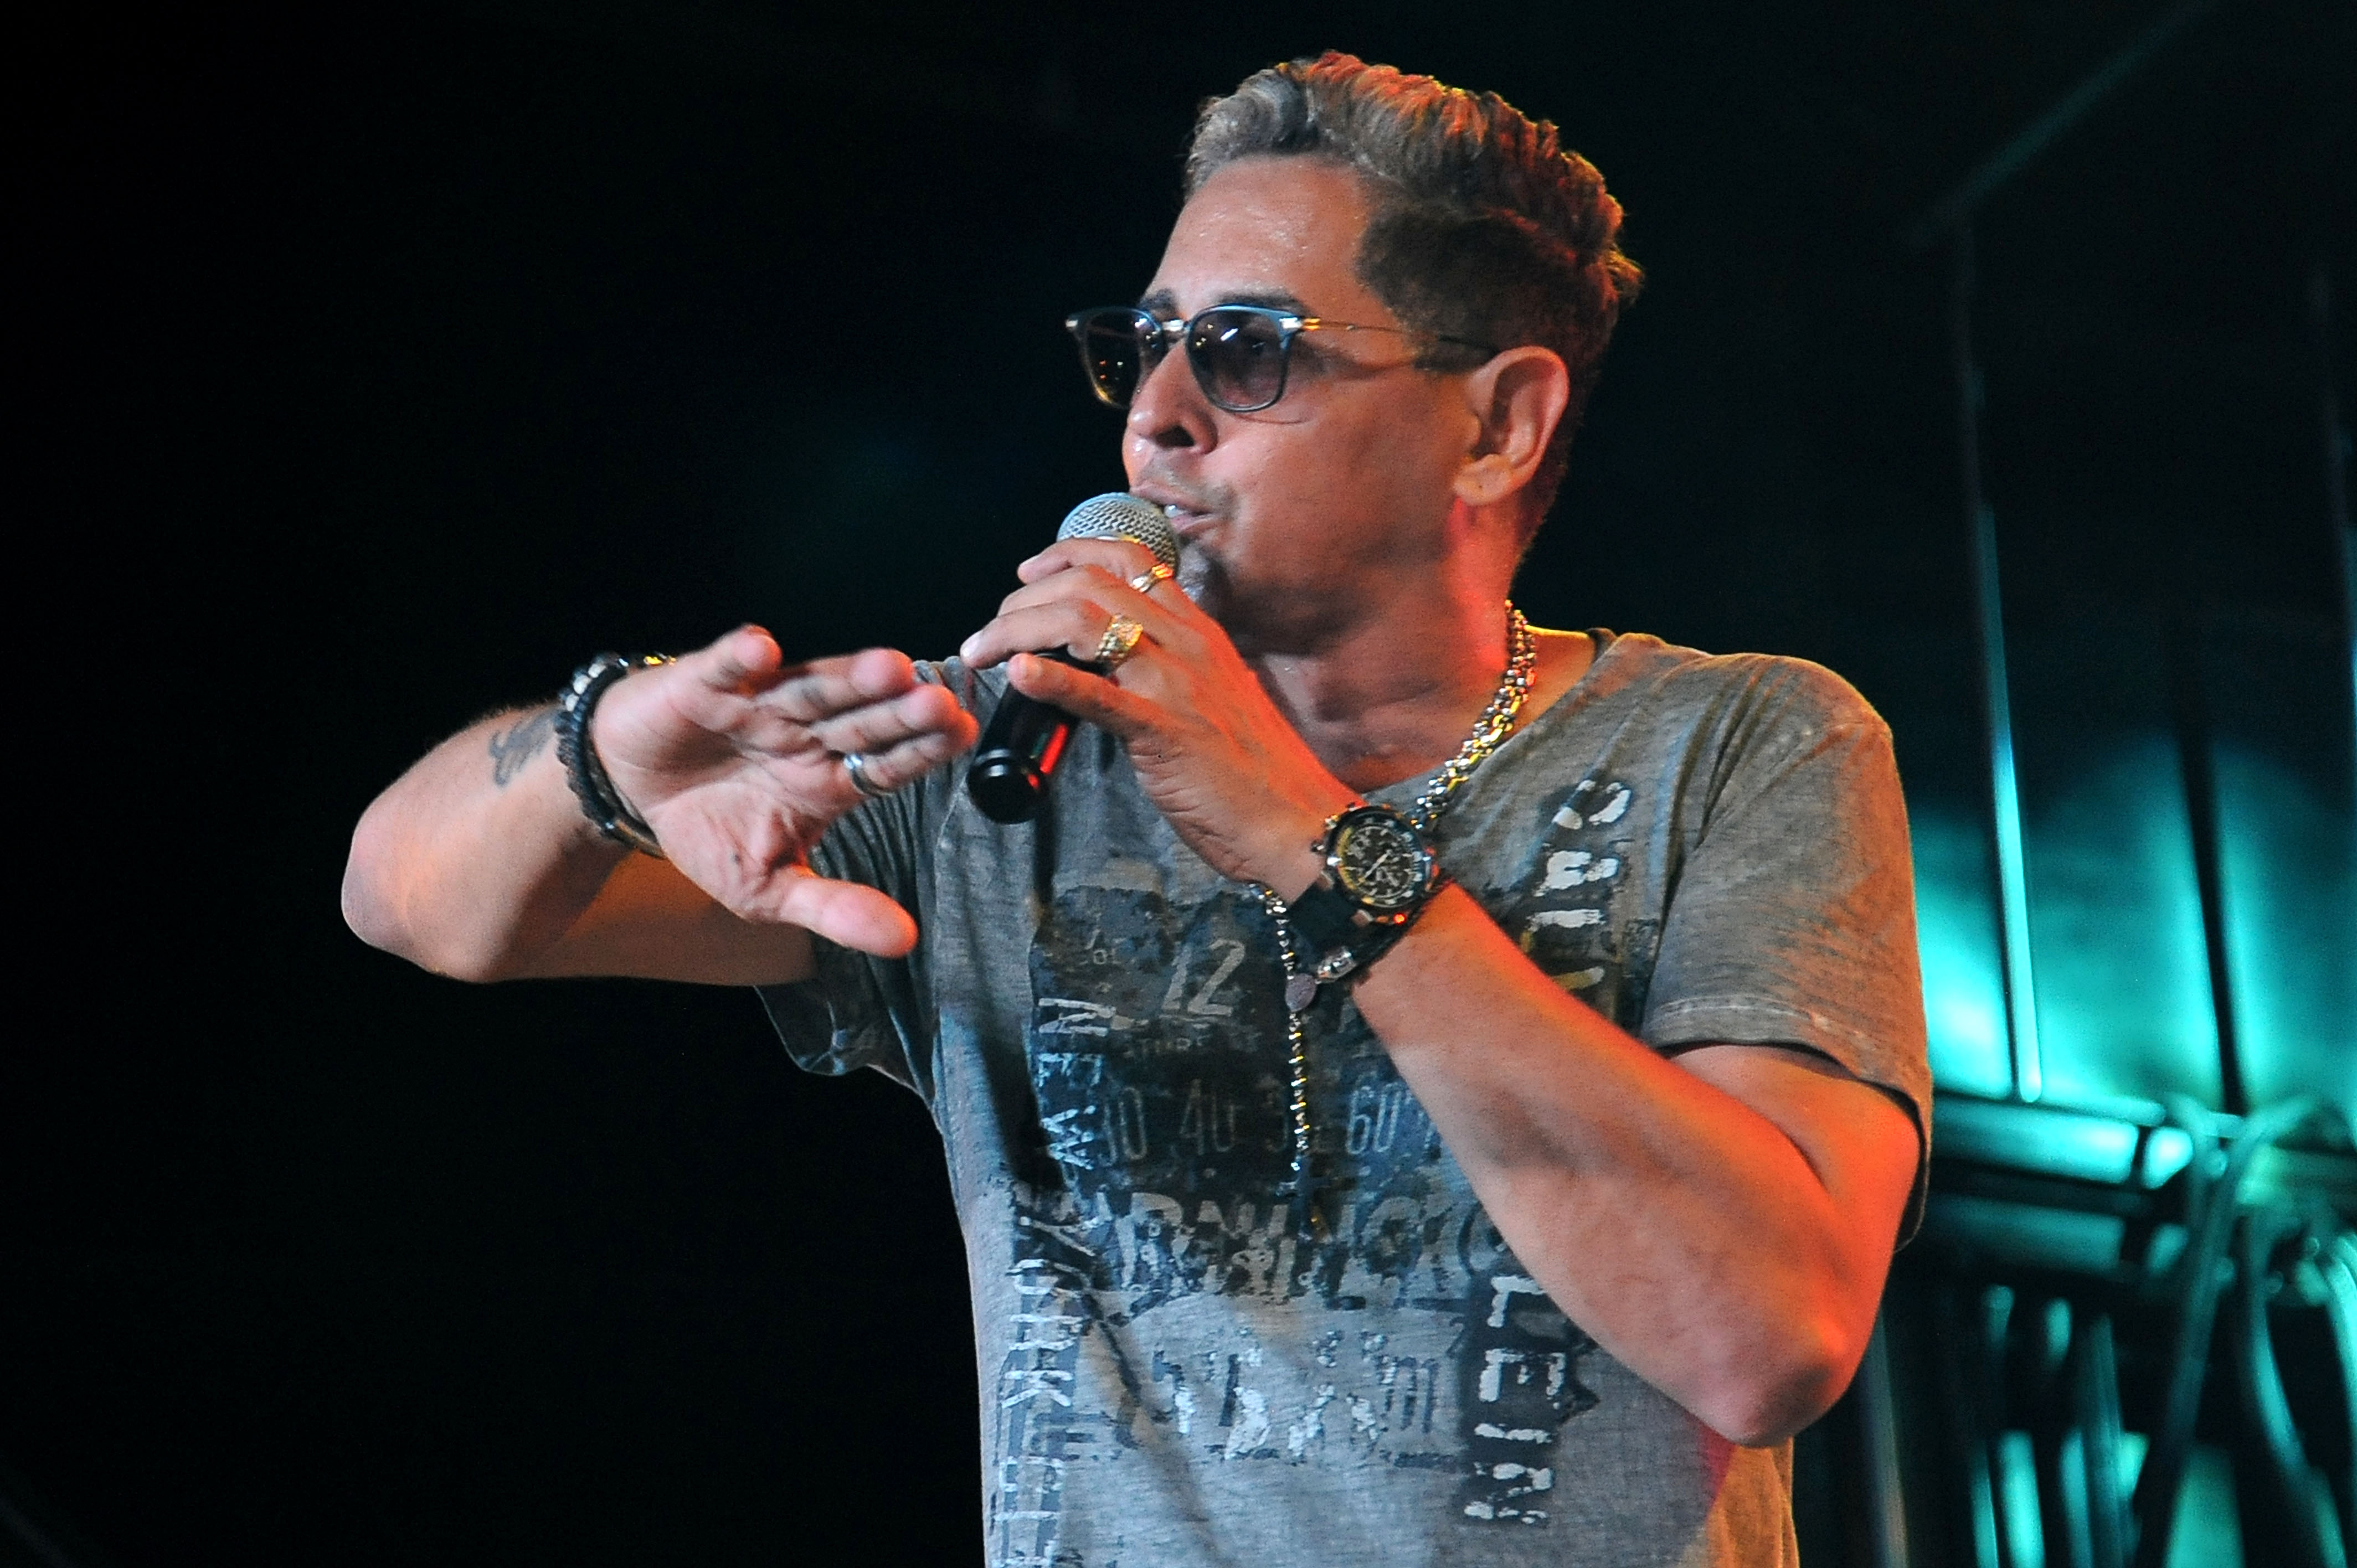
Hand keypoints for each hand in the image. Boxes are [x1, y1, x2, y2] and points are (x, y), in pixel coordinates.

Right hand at [590, 627, 977, 954]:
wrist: (633, 794)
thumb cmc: (710, 833)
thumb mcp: (770, 890)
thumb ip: (836, 909)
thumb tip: (905, 940)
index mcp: (829, 780)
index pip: (885, 764)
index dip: (921, 752)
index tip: (962, 737)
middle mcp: (806, 734)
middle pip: (861, 721)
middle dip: (899, 712)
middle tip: (941, 702)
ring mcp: (760, 705)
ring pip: (811, 688)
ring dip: (845, 678)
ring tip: (887, 668)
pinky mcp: (706, 685)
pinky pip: (724, 668)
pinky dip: (740, 658)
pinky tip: (762, 649)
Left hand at [959, 540, 1351, 893]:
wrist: (1295, 821)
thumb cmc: (1254, 772)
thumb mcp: (1212, 699)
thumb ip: (1170, 673)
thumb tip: (1115, 669)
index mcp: (1199, 632)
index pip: (1131, 559)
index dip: (1070, 553)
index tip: (1030, 573)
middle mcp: (1187, 643)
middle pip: (1091, 582)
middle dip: (1025, 598)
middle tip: (991, 630)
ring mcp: (1176, 684)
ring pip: (1085, 621)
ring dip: (1018, 629)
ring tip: (983, 652)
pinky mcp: (1164, 732)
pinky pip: (1099, 694)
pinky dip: (1052, 679)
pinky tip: (1019, 674)